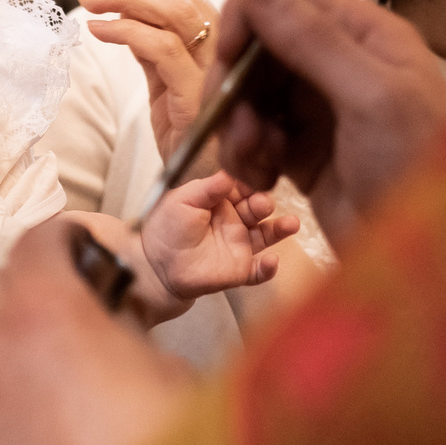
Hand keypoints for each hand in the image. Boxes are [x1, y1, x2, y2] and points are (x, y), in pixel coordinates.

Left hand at [0, 222, 192, 444]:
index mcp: (44, 311)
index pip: (39, 239)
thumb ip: (130, 332)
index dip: (74, 240)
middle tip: (90, 314)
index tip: (98, 255)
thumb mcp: (174, 369)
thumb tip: (117, 331)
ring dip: (21, 354)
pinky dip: (9, 411)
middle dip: (38, 290)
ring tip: (76, 385)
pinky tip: (57, 441)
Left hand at [74, 0, 219, 168]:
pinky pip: (163, 49)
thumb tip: (121, 7)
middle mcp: (221, 44)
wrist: (199, 181)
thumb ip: (151, 42)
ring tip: (87, 2)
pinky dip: (127, 32)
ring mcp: (213, 68)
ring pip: (173, 11)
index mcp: (214, 34)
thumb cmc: (183, 128)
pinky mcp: (198, 94)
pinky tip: (98, 30)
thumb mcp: (163, 77)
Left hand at [138, 172, 296, 300]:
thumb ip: (208, 187)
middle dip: (263, 204)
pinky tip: (272, 261)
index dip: (250, 184)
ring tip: (291, 224)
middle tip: (262, 203)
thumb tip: (231, 172)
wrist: (154, 265)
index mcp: (220, 201)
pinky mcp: (239, 271)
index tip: (255, 179)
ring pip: (266, 236)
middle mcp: (234, 221)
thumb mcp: (183, 199)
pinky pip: (258, 272)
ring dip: (280, 229)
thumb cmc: (166, 228)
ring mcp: (239, 246)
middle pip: (257, 209)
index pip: (242, 188)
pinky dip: (268, 268)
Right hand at [211, 0, 445, 250]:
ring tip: (252, 161)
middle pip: (263, 44)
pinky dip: (247, 155)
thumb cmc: (419, 167)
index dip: (251, 13)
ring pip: (253, 93)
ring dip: (238, 123)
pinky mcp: (306, 154)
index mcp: (367, 35)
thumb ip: (313, 39)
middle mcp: (342, 64)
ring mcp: (322, 110)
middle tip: (230, 124)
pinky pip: (258, 137)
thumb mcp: (371, 96)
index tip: (229, 53)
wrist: (435, 260)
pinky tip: (261, 182)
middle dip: (237, 81)